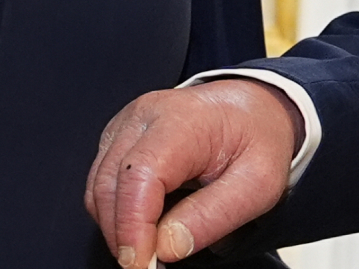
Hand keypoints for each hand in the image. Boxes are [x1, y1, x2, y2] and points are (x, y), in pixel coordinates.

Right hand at [84, 80, 301, 267]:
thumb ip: (213, 216)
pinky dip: (116, 210)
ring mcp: (126, 124)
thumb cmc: (255, 138)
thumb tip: (167, 247)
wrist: (249, 106)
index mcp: (179, 122)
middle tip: (148, 267)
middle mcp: (143, 117)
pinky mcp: (119, 136)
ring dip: (116, 224)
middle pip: (110, 182)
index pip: (139, 175)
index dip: (133, 225)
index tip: (142, 264)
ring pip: (99, 183)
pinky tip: (143, 225)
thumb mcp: (258, 184)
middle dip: (121, 234)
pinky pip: (103, 179)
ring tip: (150, 249)